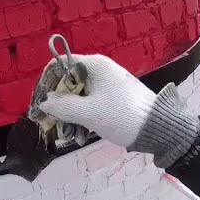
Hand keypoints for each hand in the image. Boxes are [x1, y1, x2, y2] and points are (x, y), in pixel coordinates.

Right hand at [38, 54, 157, 147]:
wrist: (159, 128)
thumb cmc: (122, 115)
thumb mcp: (88, 113)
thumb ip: (62, 106)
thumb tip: (44, 102)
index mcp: (94, 65)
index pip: (59, 64)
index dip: (46, 82)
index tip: (39, 102)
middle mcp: (100, 70)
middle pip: (68, 82)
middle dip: (57, 103)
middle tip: (49, 122)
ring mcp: (108, 85)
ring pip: (78, 96)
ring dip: (69, 115)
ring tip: (68, 134)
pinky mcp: (114, 98)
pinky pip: (91, 104)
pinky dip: (83, 117)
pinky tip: (82, 135)